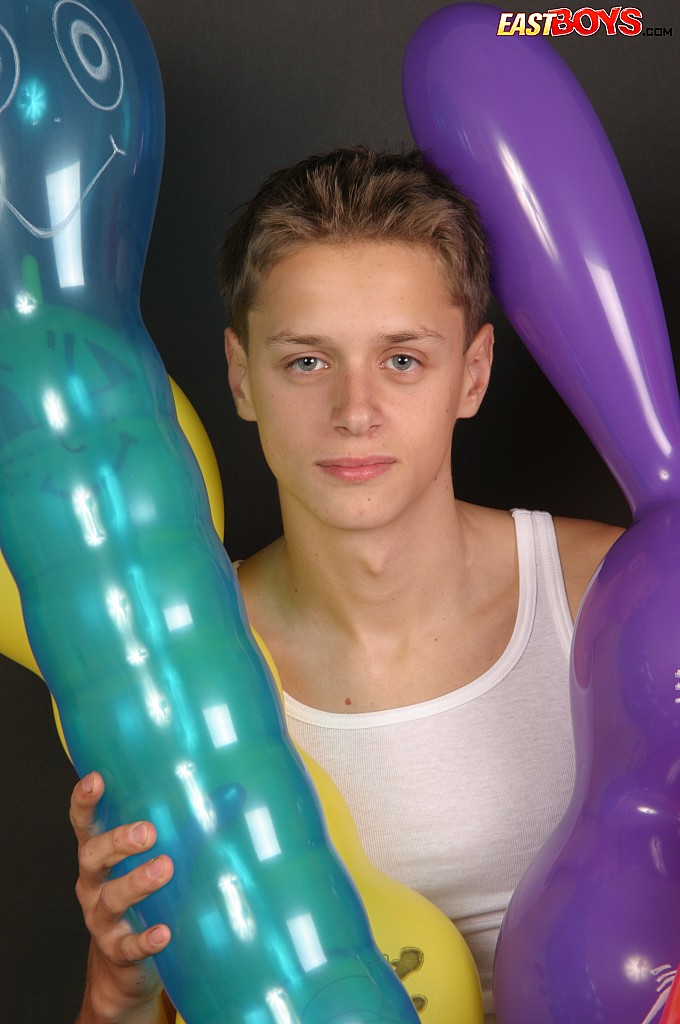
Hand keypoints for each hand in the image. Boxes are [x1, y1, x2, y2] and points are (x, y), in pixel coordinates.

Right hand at [71, 771, 174, 1022]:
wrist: (125, 962)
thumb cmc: (145, 893)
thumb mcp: (161, 856)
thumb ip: (190, 828)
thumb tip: (234, 793)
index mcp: (100, 853)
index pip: (85, 823)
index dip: (85, 801)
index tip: (96, 779)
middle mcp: (93, 883)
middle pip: (93, 857)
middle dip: (117, 842)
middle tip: (147, 833)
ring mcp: (101, 918)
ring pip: (111, 899)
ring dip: (136, 882)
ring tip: (164, 868)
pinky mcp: (117, 951)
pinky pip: (128, 945)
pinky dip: (145, 939)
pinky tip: (164, 932)